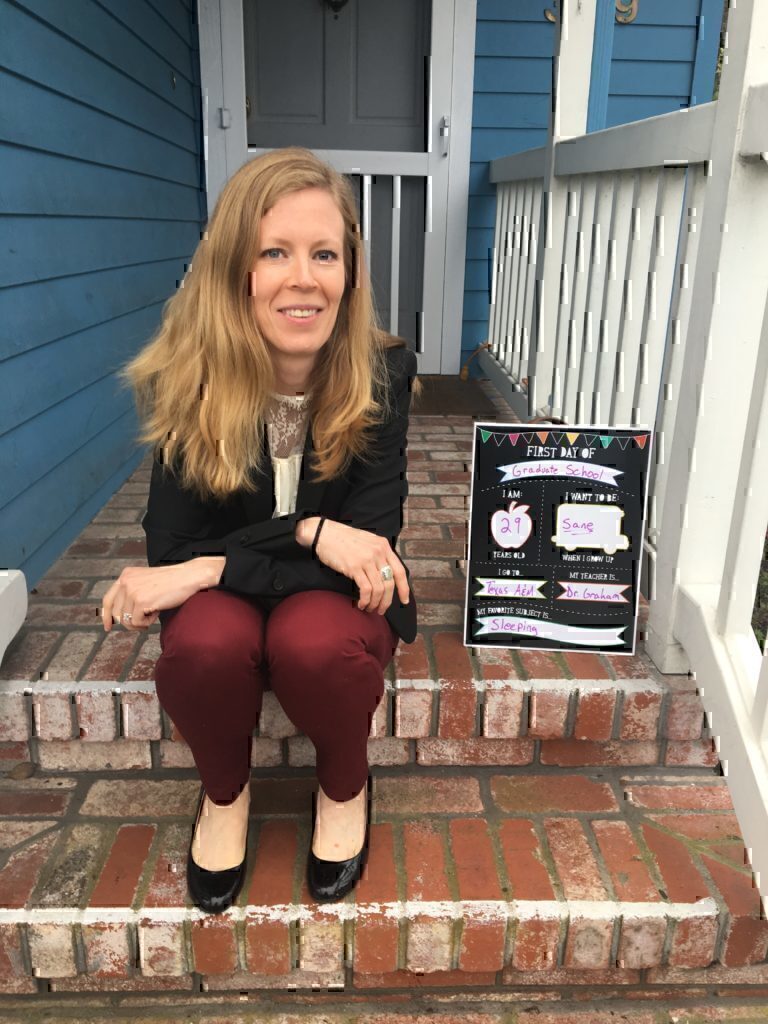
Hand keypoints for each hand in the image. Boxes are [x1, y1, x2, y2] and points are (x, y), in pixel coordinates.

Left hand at [101, 558, 223, 630]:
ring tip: (153, 614)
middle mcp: (125, 582)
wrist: (188, 577)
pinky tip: (157, 612)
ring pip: (126, 620)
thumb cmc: (172, 582)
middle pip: (116, 613)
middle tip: (144, 622)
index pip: (108, 599)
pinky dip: (147, 622)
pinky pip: (137, 622)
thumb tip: (120, 616)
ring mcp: (132, 591)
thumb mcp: (146, 582)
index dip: (106, 616)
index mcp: (126, 575)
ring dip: (140, 622)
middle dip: (129, 622)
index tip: (108, 627)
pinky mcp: (141, 601)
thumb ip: (132, 592)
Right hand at [297, 517, 409, 614]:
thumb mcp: (368, 541)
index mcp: (383, 546)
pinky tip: (361, 604)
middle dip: (387, 601)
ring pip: (379, 589)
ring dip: (375, 603)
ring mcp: (366, 560)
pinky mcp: (354, 567)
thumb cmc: (344, 539)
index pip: (400, 571)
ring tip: (369, 608)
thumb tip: (385, 574)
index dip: (404, 588)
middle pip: (390, 583)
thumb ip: (378, 554)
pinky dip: (365, 600)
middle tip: (382, 610)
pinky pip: (366, 590)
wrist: (325, 533)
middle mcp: (378, 552)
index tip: (404, 600)